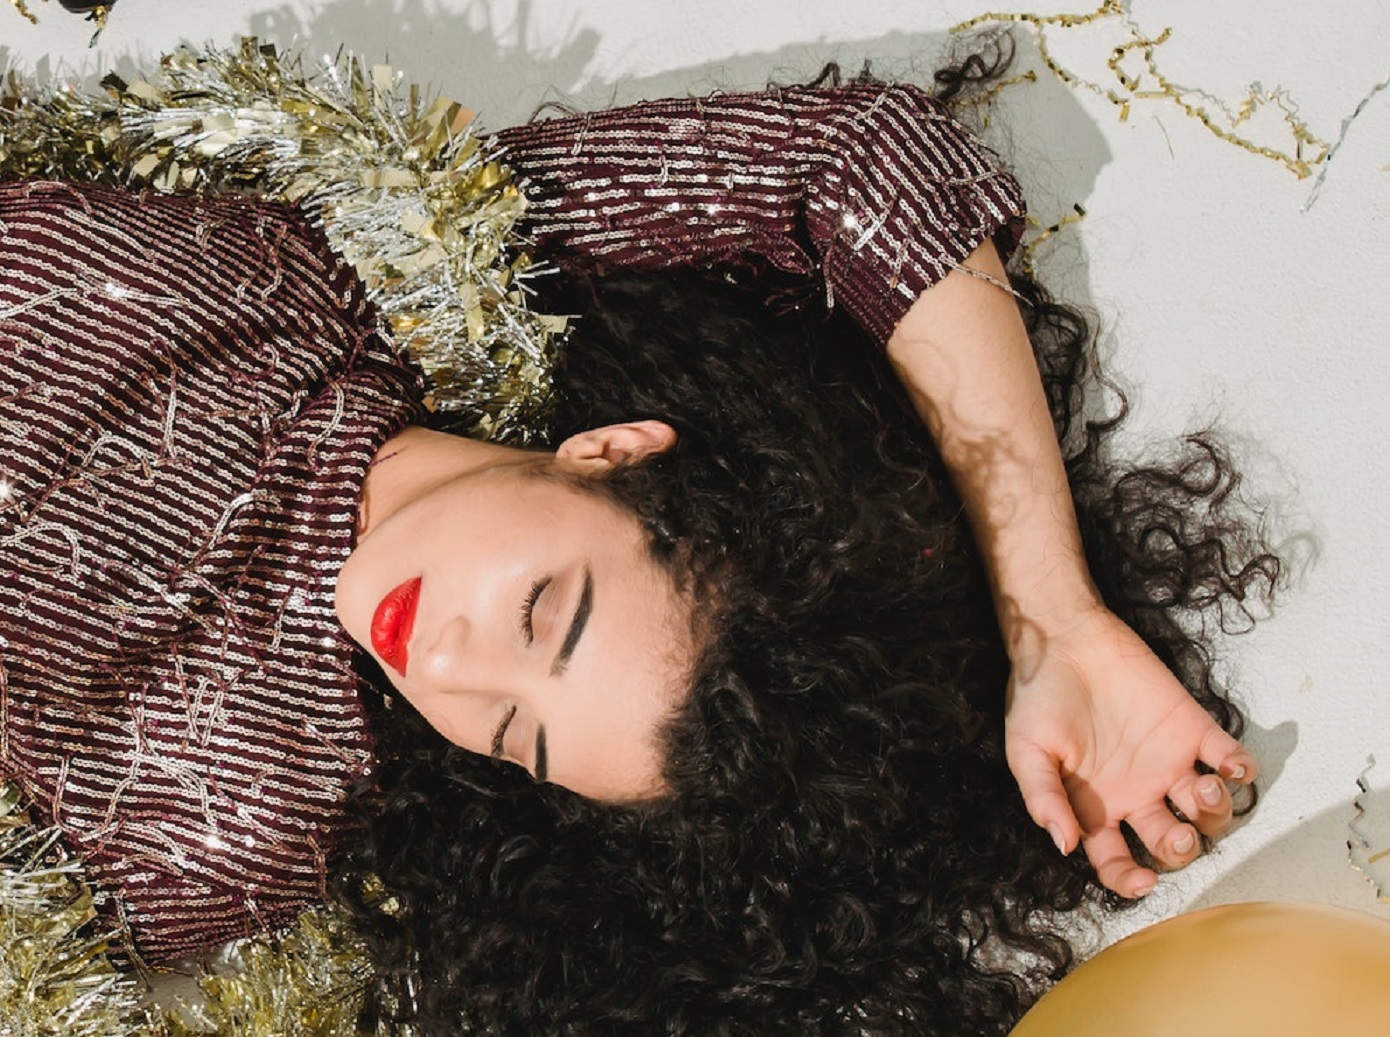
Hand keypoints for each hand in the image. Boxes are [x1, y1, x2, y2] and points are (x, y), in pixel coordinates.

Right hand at [1003, 603, 1256, 897]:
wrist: (1063, 639)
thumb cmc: (1038, 697)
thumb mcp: (1025, 751)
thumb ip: (1043, 798)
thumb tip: (1064, 845)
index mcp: (1096, 807)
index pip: (1116, 860)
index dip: (1130, 880)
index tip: (1143, 882)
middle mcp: (1138, 793)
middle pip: (1172, 843)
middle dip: (1181, 849)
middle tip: (1178, 833)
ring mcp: (1168, 762)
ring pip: (1209, 810)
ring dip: (1216, 812)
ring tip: (1204, 788)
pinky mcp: (1192, 728)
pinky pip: (1230, 758)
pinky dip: (1241, 770)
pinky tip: (1233, 768)